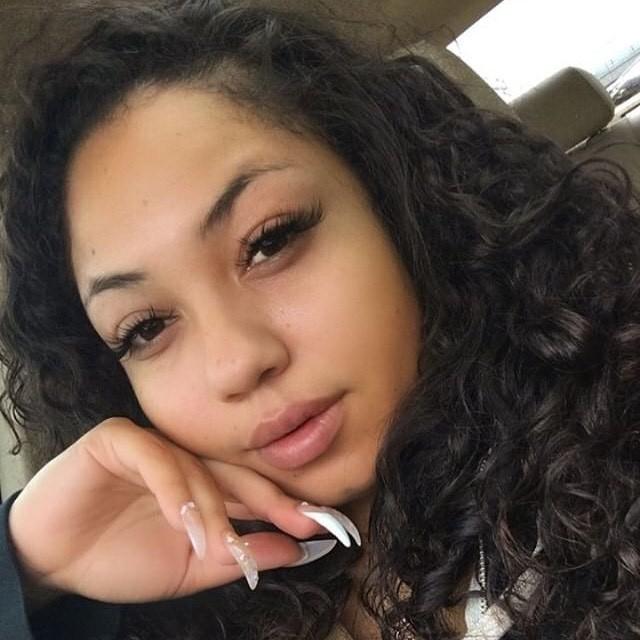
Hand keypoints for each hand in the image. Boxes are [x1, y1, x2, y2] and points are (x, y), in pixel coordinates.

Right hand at [8, 417, 357, 602]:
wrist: (50, 559)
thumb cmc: (119, 558)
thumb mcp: (187, 567)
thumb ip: (234, 555)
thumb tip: (293, 549)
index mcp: (204, 485)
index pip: (251, 491)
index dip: (285, 507)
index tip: (321, 527)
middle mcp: (185, 459)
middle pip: (235, 473)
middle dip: (270, 499)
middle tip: (302, 521)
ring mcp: (154, 445)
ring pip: (198, 467)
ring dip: (214, 509)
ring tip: (224, 545)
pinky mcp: (118, 439)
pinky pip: (155, 458)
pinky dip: (173, 489)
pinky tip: (185, 520)